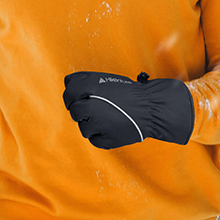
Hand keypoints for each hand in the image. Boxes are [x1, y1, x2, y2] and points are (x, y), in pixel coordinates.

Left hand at [62, 71, 193, 148]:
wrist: (152, 109)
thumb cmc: (130, 94)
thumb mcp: (107, 80)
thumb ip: (85, 80)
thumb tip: (67, 83)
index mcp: (92, 88)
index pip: (68, 92)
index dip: (71, 96)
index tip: (78, 99)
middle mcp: (91, 106)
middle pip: (74, 111)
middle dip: (83, 111)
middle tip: (98, 109)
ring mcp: (98, 124)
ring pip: (83, 128)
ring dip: (92, 124)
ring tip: (109, 118)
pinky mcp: (106, 140)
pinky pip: (94, 139)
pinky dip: (101, 135)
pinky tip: (112, 127)